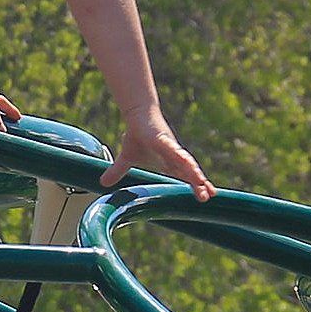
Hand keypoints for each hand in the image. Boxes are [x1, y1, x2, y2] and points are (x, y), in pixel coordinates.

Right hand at [100, 110, 215, 201]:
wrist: (136, 115)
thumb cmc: (137, 135)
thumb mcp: (126, 159)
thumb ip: (117, 172)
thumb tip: (102, 183)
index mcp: (169, 163)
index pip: (184, 177)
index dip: (195, 186)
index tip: (207, 196)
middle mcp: (174, 156)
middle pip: (188, 172)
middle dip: (199, 184)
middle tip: (208, 196)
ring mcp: (170, 148)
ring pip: (185, 163)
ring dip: (193, 173)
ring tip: (202, 184)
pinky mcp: (164, 139)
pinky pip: (173, 150)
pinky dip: (181, 157)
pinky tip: (189, 163)